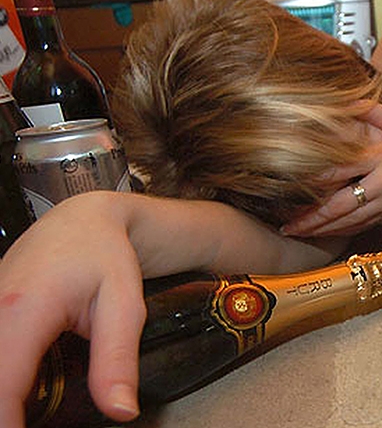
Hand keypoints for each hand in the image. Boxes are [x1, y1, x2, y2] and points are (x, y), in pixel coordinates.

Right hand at [0, 193, 145, 426]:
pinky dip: (3, 384)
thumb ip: (117, 361)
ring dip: (4, 399)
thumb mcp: (124, 307)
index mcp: (22, 312)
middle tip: (30, 425)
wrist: (83, 221)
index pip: (2, 385)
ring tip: (27, 416)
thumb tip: (121, 411)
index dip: (8, 422)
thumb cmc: (104, 256)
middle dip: (5, 414)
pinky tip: (19, 402)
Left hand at [281, 104, 381, 236]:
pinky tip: (326, 233)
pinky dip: (341, 232)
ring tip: (301, 232)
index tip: (294, 183)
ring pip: (350, 222)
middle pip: (341, 205)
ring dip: (323, 229)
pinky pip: (362, 226)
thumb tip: (347, 99)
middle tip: (290, 225)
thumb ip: (372, 111)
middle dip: (313, 217)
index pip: (342, 171)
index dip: (316, 179)